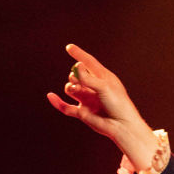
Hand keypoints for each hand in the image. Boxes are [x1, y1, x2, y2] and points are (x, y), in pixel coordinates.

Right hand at [46, 44, 158, 169]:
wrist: (122, 126)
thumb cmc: (119, 105)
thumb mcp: (104, 87)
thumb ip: (88, 77)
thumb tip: (76, 67)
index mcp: (103, 78)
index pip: (89, 63)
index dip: (79, 54)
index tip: (69, 47)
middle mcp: (94, 88)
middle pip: (76, 75)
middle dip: (75, 75)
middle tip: (82, 82)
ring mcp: (88, 99)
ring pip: (70, 88)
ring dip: (71, 87)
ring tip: (76, 90)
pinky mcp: (83, 112)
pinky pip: (65, 107)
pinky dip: (57, 102)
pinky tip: (51, 96)